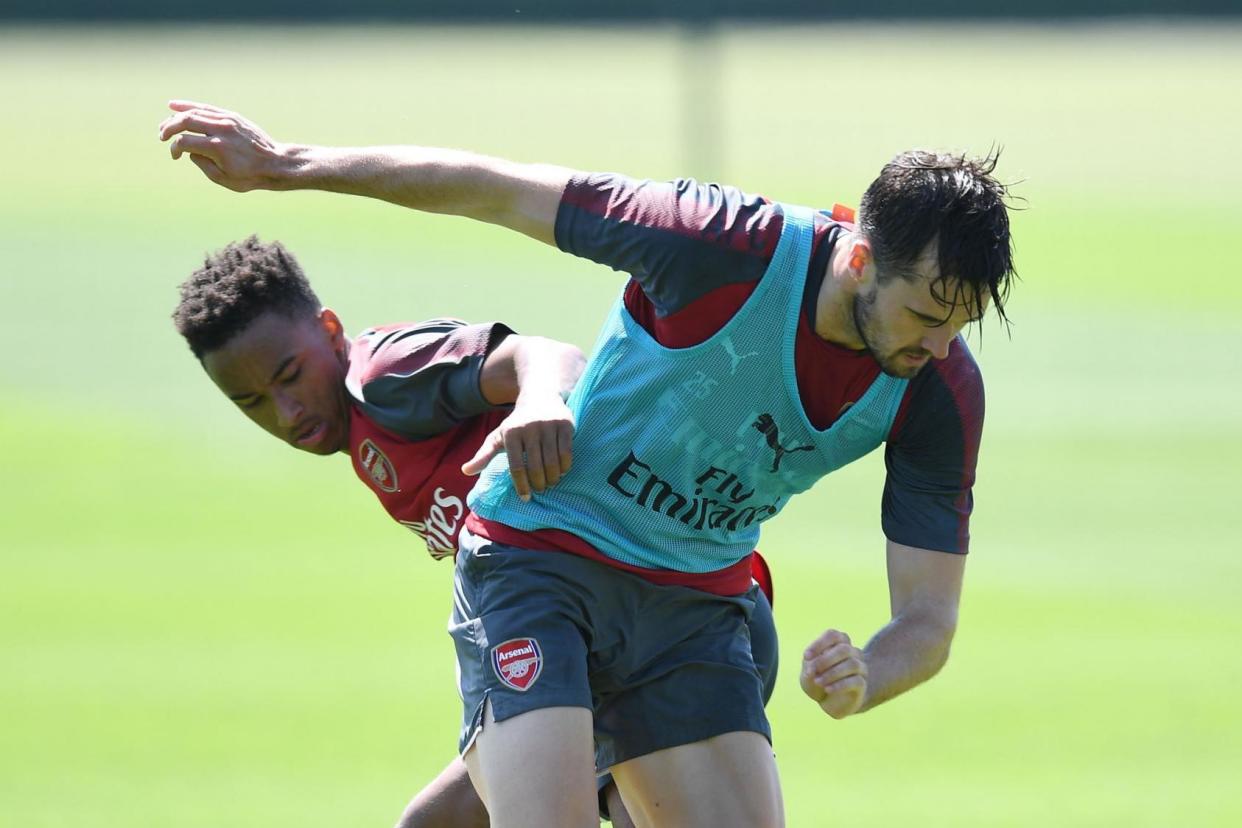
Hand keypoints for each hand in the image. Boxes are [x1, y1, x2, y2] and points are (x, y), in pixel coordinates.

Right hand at [158, 100, 285, 191]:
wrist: (276, 163)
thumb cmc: (250, 176)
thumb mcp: (223, 179)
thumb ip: (202, 164)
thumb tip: (189, 151)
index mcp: (217, 148)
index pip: (184, 142)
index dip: (174, 149)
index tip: (176, 156)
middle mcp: (221, 130)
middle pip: (185, 121)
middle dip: (168, 127)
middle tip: (162, 136)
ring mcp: (227, 120)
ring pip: (194, 111)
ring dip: (175, 116)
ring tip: (165, 124)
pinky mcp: (233, 116)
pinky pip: (207, 107)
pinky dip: (190, 106)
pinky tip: (174, 105)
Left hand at [460, 396, 573, 501]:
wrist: (539, 396)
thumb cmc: (516, 423)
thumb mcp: (498, 436)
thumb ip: (483, 455)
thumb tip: (465, 471)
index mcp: (511, 433)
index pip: (516, 466)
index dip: (521, 485)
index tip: (525, 498)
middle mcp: (529, 428)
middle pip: (536, 466)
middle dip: (539, 484)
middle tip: (540, 490)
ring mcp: (548, 425)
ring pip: (553, 461)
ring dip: (553, 477)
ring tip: (551, 483)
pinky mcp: (564, 424)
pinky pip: (566, 452)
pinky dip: (565, 466)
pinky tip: (561, 471)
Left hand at [800, 629, 867, 718]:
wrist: (829, 701)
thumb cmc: (817, 681)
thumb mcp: (808, 674)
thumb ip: (809, 668)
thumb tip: (813, 669)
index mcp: (838, 643)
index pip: (833, 635)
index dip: (819, 643)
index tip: (806, 656)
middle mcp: (852, 652)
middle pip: (844, 649)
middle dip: (825, 660)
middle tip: (812, 672)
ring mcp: (860, 667)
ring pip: (852, 664)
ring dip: (832, 673)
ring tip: (818, 682)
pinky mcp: (862, 684)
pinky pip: (856, 681)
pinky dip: (839, 685)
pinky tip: (827, 690)